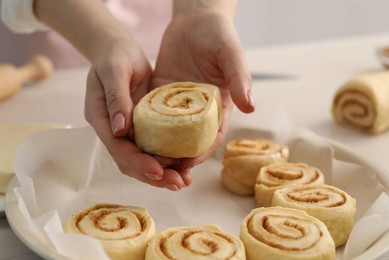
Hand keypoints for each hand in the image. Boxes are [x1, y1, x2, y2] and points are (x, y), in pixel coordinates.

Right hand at [85, 36, 190, 190]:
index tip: (158, 171)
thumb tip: (120, 129)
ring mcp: (125, 130)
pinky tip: (183, 165)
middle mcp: (111, 129)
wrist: (119, 50)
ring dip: (161, 173)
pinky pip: (151, 148)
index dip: (136, 161)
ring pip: (140, 159)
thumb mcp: (115, 70)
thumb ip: (116, 98)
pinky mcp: (140, 127)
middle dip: (152, 175)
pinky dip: (165, 159)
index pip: (116, 146)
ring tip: (183, 181)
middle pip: (128, 160)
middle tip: (178, 183)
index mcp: (100, 117)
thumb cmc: (115, 56)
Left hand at [151, 10, 254, 171]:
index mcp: (218, 106)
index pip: (210, 137)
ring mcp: (178, 104)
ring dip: (158, 150)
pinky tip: (133, 138)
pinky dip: (145, 129)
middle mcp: (197, 110)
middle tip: (163, 173)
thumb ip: (240, 77)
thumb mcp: (231, 54)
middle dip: (177, 160)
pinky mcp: (160, 95)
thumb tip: (250, 106)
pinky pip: (151, 115)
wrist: (195, 19)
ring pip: (168, 134)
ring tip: (145, 163)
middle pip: (187, 142)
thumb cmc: (218, 35)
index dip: (200, 154)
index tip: (186, 165)